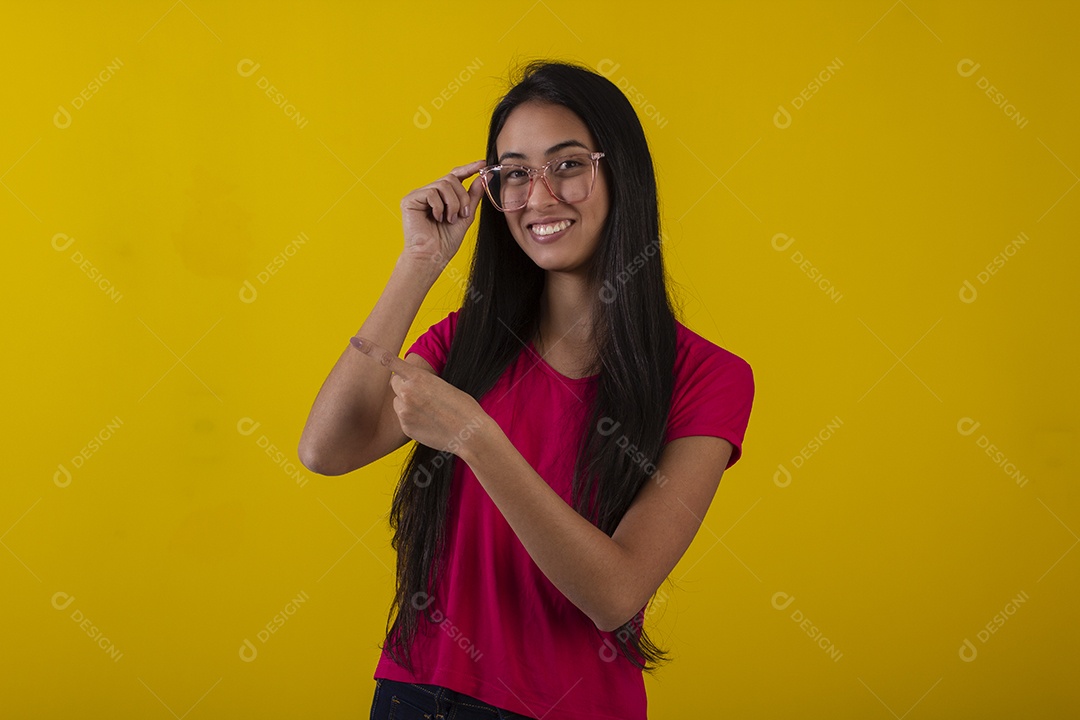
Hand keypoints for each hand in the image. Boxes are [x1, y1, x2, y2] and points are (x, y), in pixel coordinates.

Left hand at [350, 335, 491, 458]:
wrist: (470, 432)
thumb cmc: (462, 407)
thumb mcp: (443, 386)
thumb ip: (421, 383)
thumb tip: (408, 389)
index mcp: (418, 377)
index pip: (390, 361)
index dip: (371, 350)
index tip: (356, 340)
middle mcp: (407, 392)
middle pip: (394, 384)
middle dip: (404, 387)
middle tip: (424, 395)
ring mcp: (404, 411)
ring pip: (398, 402)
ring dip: (408, 404)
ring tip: (430, 412)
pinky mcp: (405, 427)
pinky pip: (403, 418)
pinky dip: (412, 419)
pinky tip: (430, 423)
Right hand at [400, 159, 486, 268]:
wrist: (432, 257)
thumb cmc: (445, 242)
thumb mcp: (466, 216)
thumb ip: (473, 197)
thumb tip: (482, 178)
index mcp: (442, 197)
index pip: (455, 176)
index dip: (468, 168)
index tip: (482, 164)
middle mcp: (430, 193)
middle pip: (451, 178)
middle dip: (462, 197)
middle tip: (463, 214)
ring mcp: (419, 195)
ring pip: (443, 184)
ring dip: (453, 203)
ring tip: (449, 219)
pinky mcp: (410, 200)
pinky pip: (431, 192)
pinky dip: (439, 206)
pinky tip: (436, 218)